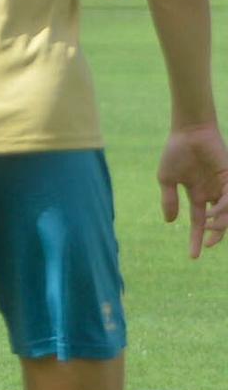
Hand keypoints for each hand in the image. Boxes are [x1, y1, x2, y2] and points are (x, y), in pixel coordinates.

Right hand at [157, 123, 227, 257]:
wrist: (189, 132)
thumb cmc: (176, 152)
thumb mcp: (167, 179)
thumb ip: (168, 200)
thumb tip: (169, 222)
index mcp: (197, 194)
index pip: (198, 222)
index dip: (196, 239)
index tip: (194, 257)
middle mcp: (212, 193)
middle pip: (217, 222)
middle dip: (215, 236)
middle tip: (208, 245)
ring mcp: (222, 186)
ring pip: (226, 213)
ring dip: (219, 224)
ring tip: (208, 225)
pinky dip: (223, 209)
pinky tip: (212, 212)